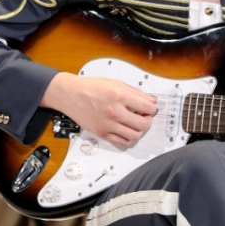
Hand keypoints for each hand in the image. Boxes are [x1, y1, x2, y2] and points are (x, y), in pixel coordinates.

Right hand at [41, 72, 158, 147]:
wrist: (71, 95)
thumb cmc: (91, 87)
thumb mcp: (116, 83)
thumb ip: (135, 92)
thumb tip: (151, 100)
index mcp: (119, 95)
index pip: (147, 107)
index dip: (153, 108)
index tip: (152, 108)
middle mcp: (114, 111)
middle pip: (143, 124)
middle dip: (148, 120)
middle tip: (146, 116)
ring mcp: (108, 124)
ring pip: (134, 135)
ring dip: (139, 130)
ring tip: (136, 123)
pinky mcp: (101, 133)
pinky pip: (121, 142)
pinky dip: (128, 138)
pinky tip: (126, 130)